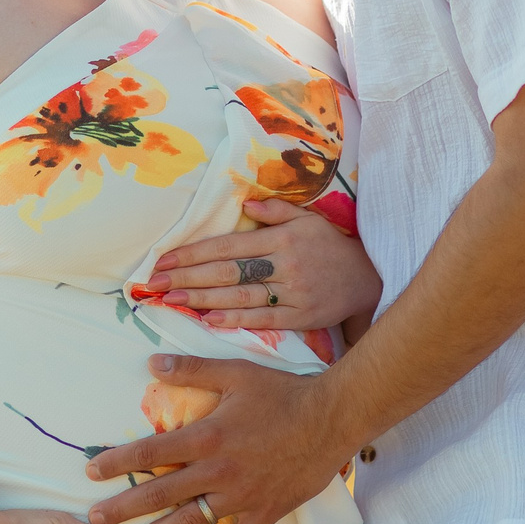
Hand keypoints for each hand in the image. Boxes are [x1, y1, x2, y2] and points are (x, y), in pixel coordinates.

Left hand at [84, 354, 356, 523]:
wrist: (333, 417)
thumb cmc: (283, 392)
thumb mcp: (235, 372)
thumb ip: (192, 369)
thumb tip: (151, 362)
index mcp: (206, 436)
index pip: (150, 452)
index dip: (117, 463)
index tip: (90, 473)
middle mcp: (218, 472)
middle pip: (161, 493)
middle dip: (124, 508)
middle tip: (94, 522)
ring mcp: (241, 497)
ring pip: (190, 523)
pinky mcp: (266, 512)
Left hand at [136, 198, 379, 331]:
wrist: (367, 278)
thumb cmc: (330, 246)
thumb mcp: (308, 219)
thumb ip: (276, 211)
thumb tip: (246, 205)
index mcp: (282, 238)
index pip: (228, 246)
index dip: (194, 253)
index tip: (165, 260)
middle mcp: (285, 264)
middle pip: (228, 272)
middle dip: (188, 277)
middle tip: (156, 283)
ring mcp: (293, 292)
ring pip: (240, 296)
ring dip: (203, 299)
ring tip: (172, 300)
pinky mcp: (301, 317)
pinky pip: (262, 318)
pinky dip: (235, 319)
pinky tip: (208, 319)